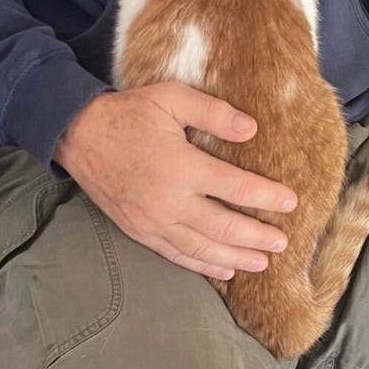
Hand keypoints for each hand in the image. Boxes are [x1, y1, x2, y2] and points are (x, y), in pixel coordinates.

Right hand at [53, 82, 297, 282]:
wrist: (78, 135)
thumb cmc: (128, 113)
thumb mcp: (171, 98)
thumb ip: (213, 112)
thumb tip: (250, 129)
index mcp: (181, 166)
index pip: (235, 187)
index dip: (266, 196)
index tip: (290, 202)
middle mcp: (169, 201)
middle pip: (224, 226)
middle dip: (257, 236)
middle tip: (282, 242)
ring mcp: (153, 221)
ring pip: (202, 248)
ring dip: (235, 257)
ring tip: (262, 263)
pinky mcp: (140, 231)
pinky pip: (176, 255)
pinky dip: (202, 265)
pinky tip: (223, 270)